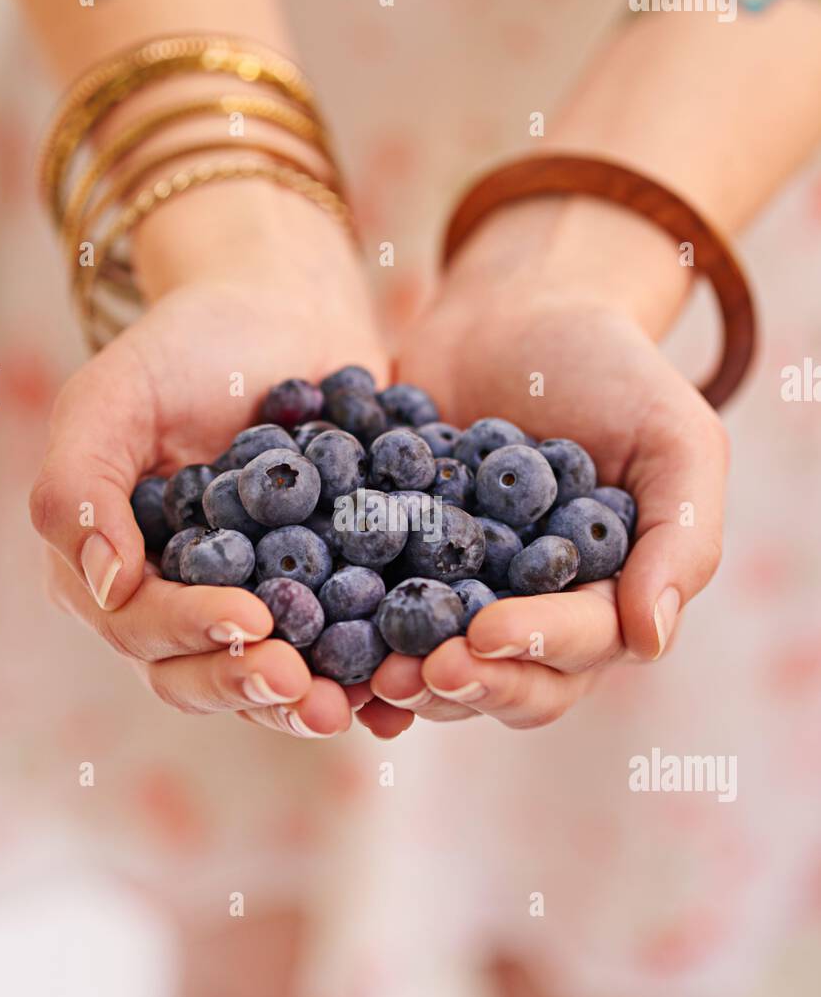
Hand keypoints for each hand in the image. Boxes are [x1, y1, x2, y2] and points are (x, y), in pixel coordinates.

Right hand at [30, 182, 387, 737]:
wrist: (285, 314)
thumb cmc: (188, 346)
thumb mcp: (116, 394)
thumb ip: (82, 483)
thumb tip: (106, 585)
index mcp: (113, 567)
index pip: (140, 623)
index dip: (191, 630)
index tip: (251, 620)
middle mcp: (177, 602)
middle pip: (201, 674)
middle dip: (254, 687)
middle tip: (310, 693)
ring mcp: (254, 607)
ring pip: (271, 681)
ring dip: (312, 704)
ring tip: (362, 707)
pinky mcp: (322, 600)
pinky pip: (340, 654)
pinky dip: (368, 679)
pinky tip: (401, 694)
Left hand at [362, 201, 728, 736]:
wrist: (515, 313)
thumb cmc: (610, 369)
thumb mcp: (674, 437)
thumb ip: (681, 536)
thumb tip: (651, 641)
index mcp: (609, 598)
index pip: (582, 645)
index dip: (535, 647)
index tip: (483, 635)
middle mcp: (538, 615)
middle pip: (510, 681)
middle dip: (464, 683)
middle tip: (411, 673)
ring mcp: (464, 600)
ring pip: (441, 667)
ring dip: (404, 679)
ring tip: (364, 673)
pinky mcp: (400, 572)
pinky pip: (376, 618)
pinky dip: (350, 638)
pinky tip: (316, 640)